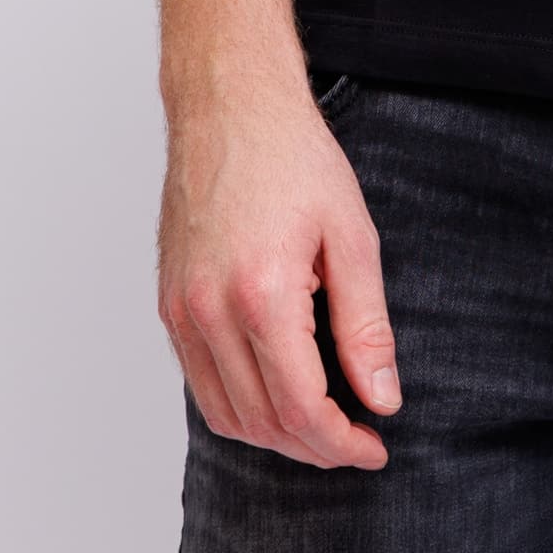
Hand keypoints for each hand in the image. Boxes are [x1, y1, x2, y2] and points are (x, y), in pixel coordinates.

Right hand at [158, 73, 399, 470]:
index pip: (302, 408)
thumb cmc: (294, 157)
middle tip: (358, 439)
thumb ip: (367, 326)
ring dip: (276, 435)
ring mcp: (181, 310)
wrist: (230, 106)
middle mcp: (209, 311)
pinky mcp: (169, 303)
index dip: (342, 443)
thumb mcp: (353, 235)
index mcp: (262, 293)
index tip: (375, 447)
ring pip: (226, 414)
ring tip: (323, 425)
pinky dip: (240, 407)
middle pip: (263, 422)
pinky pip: (200, 384)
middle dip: (315, 447)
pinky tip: (278, 394)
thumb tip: (382, 398)